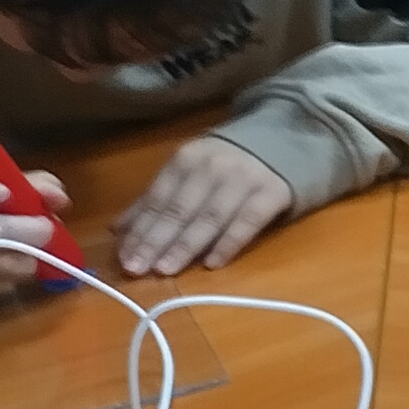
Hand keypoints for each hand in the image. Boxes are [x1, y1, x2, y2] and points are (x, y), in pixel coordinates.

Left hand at [111, 138, 294, 274]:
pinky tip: (211, 264)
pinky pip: (248, 221)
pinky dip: (229, 242)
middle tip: (137, 269)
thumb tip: (117, 230)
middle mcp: (212, 166)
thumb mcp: (191, 171)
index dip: (140, 230)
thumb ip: (157, 199)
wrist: (290, 138)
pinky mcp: (274, 191)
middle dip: (156, 241)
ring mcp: (245, 178)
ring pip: (209, 216)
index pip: (157, 200)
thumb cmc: (233, 162)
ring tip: (165, 270)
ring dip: (185, 245)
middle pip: (179, 209)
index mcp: (187, 160)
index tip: (124, 259)